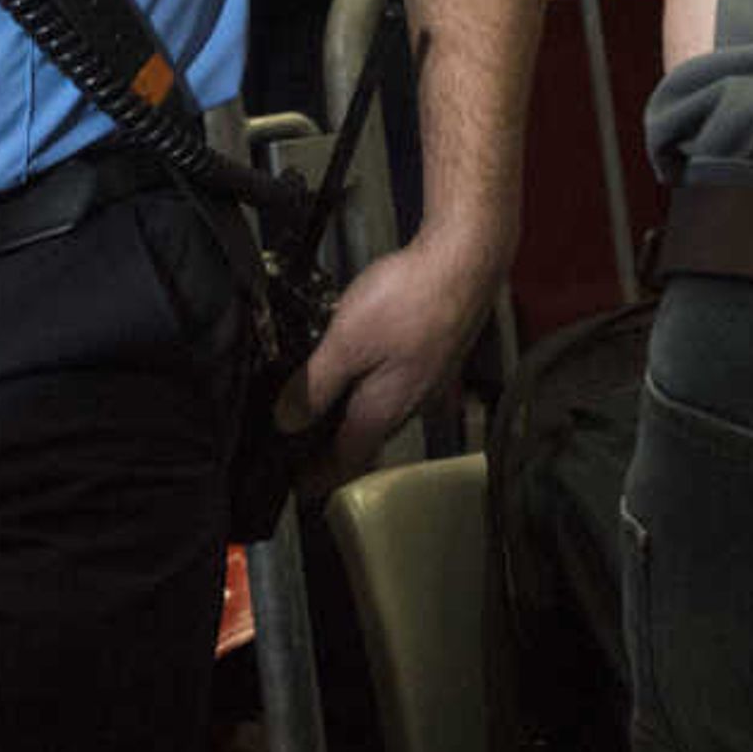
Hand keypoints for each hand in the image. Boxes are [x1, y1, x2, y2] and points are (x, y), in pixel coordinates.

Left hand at [287, 240, 490, 482]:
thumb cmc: (410, 300)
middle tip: (302, 448)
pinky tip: (363, 365)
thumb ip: (314, 386)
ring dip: (355, 416)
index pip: (346, 461)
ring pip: (384, 410)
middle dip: (335, 448)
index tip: (298, 490)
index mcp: (383, 411)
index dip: (318, 478)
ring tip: (325, 409)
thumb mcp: (346, 342)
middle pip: (367, 438)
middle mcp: (411, 404)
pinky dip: (373, 387)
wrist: (466, 261)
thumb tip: (286, 423)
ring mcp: (428, 380)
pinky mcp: (436, 353)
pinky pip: (398, 384)